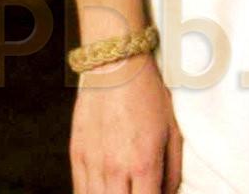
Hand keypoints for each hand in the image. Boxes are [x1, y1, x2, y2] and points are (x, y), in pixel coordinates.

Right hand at [69, 54, 181, 192]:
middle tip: (142, 191)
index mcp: (143, 164)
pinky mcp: (75, 156)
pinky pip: (80, 191)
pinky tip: (107, 190)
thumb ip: (172, 172)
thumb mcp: (173, 133)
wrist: (115, 68)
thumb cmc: (150, 97)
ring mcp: (91, 164)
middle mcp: (114, 169)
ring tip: (126, 189)